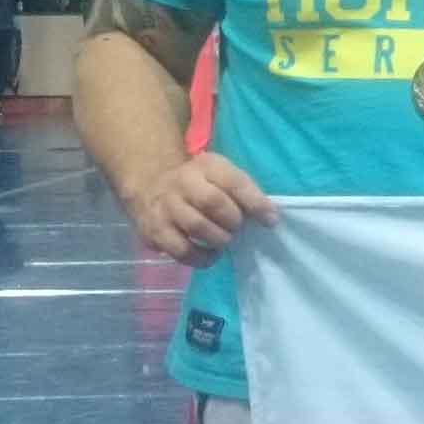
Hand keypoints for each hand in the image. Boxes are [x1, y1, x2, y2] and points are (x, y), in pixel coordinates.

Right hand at [120, 149, 276, 266]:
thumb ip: (244, 192)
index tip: (270, 220)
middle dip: (232, 221)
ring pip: (197, 227)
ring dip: (218, 239)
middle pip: (213, 202)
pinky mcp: (154, 230)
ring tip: (223, 240)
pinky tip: (209, 254)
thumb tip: (269, 218)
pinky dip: (201, 258)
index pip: (233, 181)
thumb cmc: (200, 185)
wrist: (152, 187)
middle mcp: (182, 182)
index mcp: (205, 165)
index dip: (255, 202)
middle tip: (236, 228)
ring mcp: (165, 206)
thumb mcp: (222, 176)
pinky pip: (182, 250)